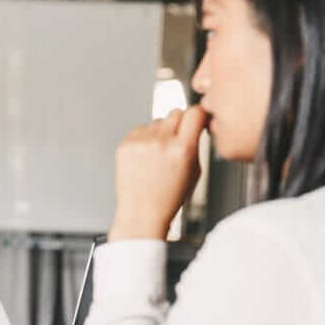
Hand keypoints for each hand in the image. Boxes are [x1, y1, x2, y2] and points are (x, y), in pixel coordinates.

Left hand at [109, 106, 207, 241]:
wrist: (142, 211)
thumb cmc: (169, 196)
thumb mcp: (195, 171)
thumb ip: (194, 143)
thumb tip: (195, 122)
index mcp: (182, 149)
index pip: (194, 113)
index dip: (198, 114)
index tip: (198, 118)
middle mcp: (160, 142)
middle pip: (175, 113)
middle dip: (180, 123)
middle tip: (178, 139)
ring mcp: (140, 142)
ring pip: (157, 121)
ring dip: (161, 132)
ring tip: (159, 155)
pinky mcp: (125, 144)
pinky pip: (140, 129)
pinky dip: (145, 138)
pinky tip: (146, 157)